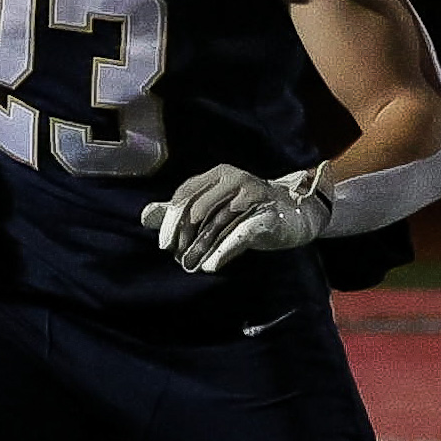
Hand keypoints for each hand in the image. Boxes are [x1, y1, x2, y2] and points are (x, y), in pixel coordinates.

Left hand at [140, 165, 330, 272]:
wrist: (295, 214)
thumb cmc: (249, 212)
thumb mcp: (213, 208)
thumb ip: (180, 211)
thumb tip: (144, 216)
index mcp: (217, 174)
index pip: (185, 194)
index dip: (171, 220)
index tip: (164, 245)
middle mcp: (234, 178)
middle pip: (197, 208)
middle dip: (184, 236)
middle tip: (179, 257)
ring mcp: (253, 194)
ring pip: (217, 223)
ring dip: (201, 249)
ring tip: (192, 266)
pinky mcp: (268, 215)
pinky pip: (240, 234)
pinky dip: (223, 251)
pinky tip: (210, 266)